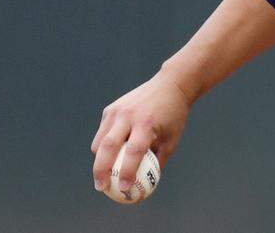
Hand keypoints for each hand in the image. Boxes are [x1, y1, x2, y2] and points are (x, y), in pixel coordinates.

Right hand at [91, 72, 191, 194]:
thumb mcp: (172, 139)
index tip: (125, 189)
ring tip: (104, 174)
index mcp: (146, 123)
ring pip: (100, 141)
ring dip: (100, 159)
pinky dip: (104, 145)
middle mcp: (128, 116)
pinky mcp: (110, 109)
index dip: (128, 172)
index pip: (134, 152)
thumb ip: (158, 160)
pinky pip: (103, 132)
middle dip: (101, 170)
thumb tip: (146, 184)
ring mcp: (116, 111)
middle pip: (107, 147)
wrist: (170, 85)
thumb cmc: (174, 117)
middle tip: (101, 187)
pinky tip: (111, 153)